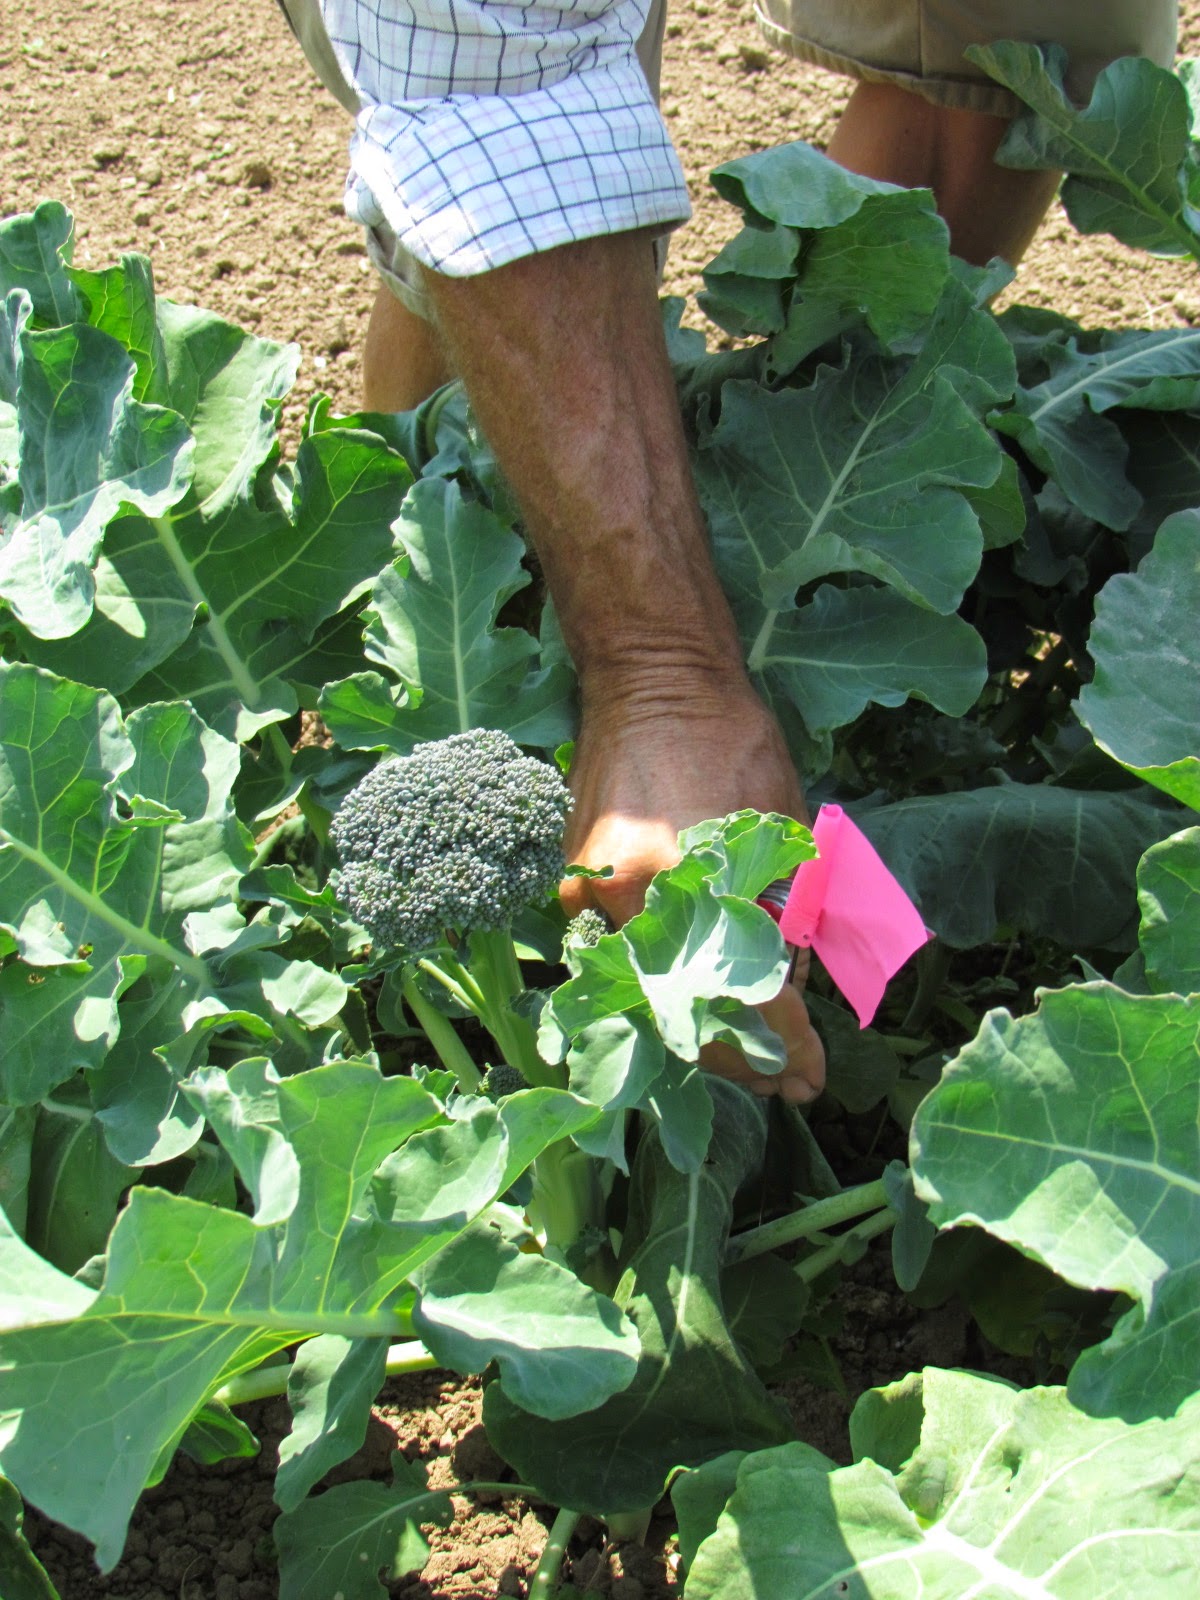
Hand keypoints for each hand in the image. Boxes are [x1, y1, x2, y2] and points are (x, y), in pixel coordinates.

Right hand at [559, 671, 824, 1103]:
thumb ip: (785, 919)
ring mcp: (595, 893)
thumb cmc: (735, 742)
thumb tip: (787, 993)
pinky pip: (611, 956)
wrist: (653, 680)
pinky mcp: (572, 882)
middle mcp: (639, 899)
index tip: (809, 1077)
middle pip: (688, 1015)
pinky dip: (646, 984)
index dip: (784, 1046)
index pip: (749, 997)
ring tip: (736, 1055)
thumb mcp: (787, 835)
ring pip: (644, 996)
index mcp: (702, 882)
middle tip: (778, 1080)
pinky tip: (682, 1005)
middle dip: (737, 1058)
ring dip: (691, 1031)